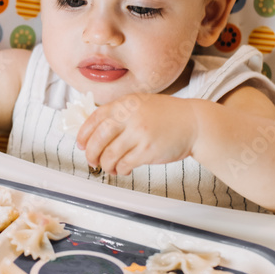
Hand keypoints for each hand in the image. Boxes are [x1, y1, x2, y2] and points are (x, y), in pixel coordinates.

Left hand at [76, 94, 197, 175]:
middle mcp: (130, 116)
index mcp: (125, 103)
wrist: (194, 123)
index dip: (83, 134)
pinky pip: (124, 164)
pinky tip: (123, 170)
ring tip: (110, 168)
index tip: (80, 144)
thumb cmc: (167, 115)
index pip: (94, 119)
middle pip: (98, 139)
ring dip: (105, 165)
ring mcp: (139, 134)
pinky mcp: (148, 150)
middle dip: (91, 154)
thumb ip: (120, 113)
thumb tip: (95, 131)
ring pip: (109, 155)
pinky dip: (120, 170)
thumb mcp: (140, 104)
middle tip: (92, 161)